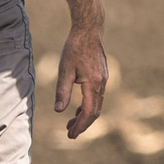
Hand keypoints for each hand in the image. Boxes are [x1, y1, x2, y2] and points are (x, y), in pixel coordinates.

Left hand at [55, 24, 108, 138]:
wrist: (89, 29)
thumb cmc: (75, 47)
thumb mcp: (65, 69)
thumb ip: (62, 91)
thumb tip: (59, 111)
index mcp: (94, 83)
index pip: (88, 111)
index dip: (80, 125)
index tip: (70, 135)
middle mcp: (102, 83)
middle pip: (95, 111)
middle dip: (83, 124)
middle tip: (70, 134)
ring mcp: (104, 79)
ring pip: (97, 105)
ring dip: (85, 116)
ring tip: (71, 123)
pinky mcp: (103, 75)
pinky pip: (97, 96)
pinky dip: (88, 105)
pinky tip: (78, 108)